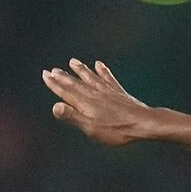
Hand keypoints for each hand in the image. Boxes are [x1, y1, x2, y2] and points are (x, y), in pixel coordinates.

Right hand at [42, 60, 159, 146]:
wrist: (144, 123)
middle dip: (63, 76)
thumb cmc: (117, 130)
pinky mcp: (119, 93)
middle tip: (52, 69)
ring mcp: (108, 92)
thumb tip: (54, 106)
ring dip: (81, 70)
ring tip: (73, 61)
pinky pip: (109, 78)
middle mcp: (95, 94)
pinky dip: (103, 71)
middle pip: (76, 83)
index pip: (66, 91)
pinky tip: (99, 64)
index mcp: (86, 103)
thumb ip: (72, 116)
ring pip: (91, 78)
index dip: (55, 84)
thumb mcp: (91, 127)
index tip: (45, 75)